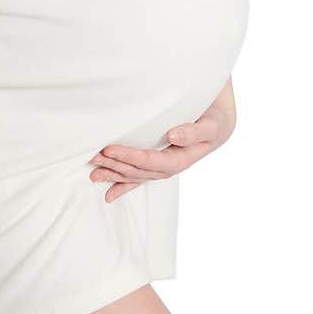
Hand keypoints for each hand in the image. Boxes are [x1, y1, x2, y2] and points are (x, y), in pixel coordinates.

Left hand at [87, 94, 237, 202]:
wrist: (218, 120)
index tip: (111, 149)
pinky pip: (140, 178)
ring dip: (115, 175)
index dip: (132, 157)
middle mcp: (172, 166)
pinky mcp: (158, 163)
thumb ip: (194, 131)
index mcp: (184, 157)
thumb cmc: (214, 118)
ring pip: (137, 175)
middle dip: (117, 166)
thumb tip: (173, 136)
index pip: (153, 161)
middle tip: (94, 157)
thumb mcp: (211, 124)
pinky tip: (109, 195)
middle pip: (141, 171)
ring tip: (93, 174)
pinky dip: (124, 186)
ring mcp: (164, 167)